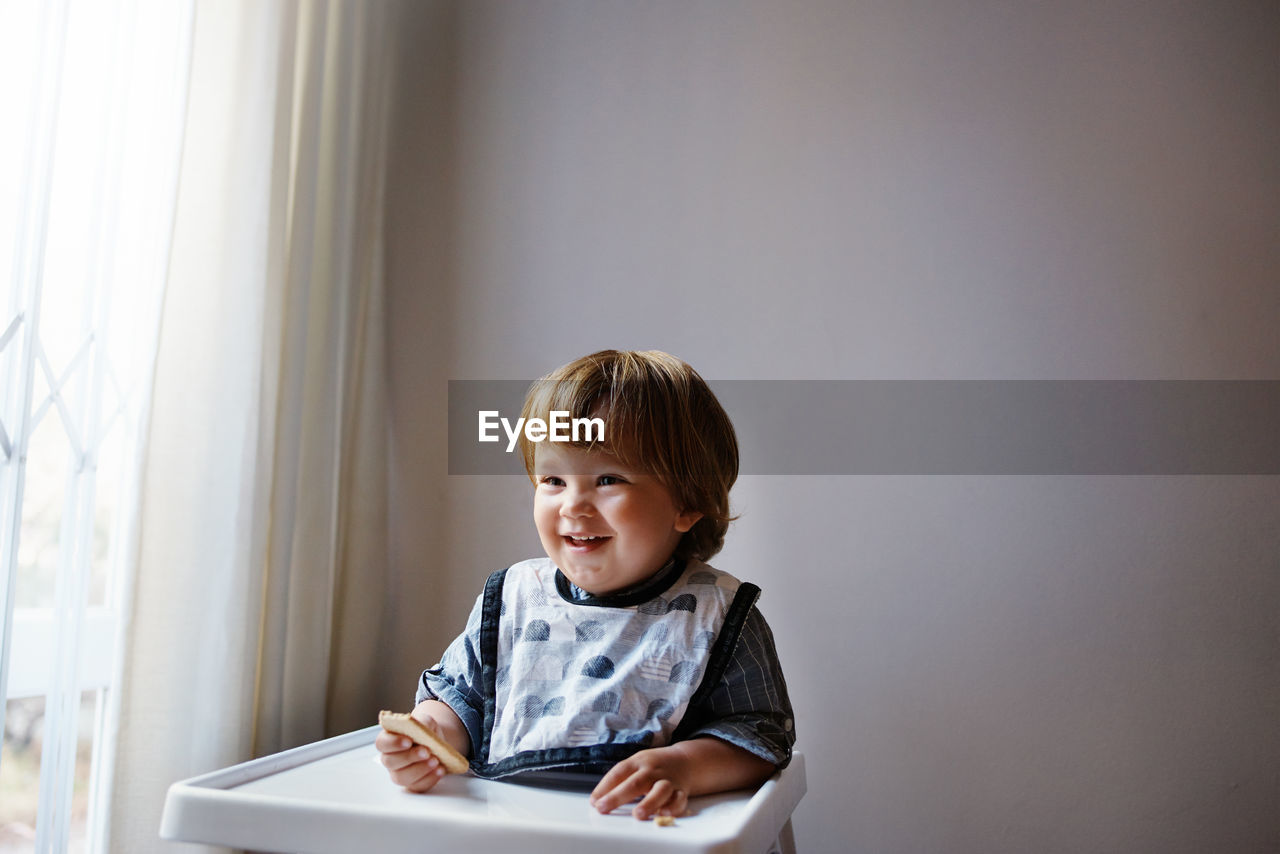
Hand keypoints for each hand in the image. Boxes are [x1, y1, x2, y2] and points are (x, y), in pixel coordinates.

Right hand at [376, 702, 464, 792]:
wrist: (437, 742)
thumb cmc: (425, 731)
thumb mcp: (425, 720)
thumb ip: (421, 722)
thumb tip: (421, 727)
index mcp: (388, 739)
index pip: (382, 743)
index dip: (393, 743)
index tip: (408, 741)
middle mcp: (390, 758)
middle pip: (390, 762)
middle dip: (409, 757)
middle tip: (426, 751)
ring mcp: (400, 773)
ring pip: (402, 777)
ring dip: (420, 770)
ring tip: (435, 761)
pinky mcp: (412, 784)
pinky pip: (417, 786)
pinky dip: (430, 779)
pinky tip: (440, 770)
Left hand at [589, 737, 776, 820]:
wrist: (686, 760)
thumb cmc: (654, 766)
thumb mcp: (636, 764)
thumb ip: (619, 780)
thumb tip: (597, 799)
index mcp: (638, 762)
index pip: (619, 772)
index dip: (604, 786)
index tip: (594, 801)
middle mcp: (652, 770)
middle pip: (635, 782)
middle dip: (618, 796)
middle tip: (603, 807)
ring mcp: (667, 780)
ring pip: (659, 790)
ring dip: (649, 802)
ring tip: (637, 814)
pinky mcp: (681, 791)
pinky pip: (679, 799)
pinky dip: (673, 807)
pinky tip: (664, 814)